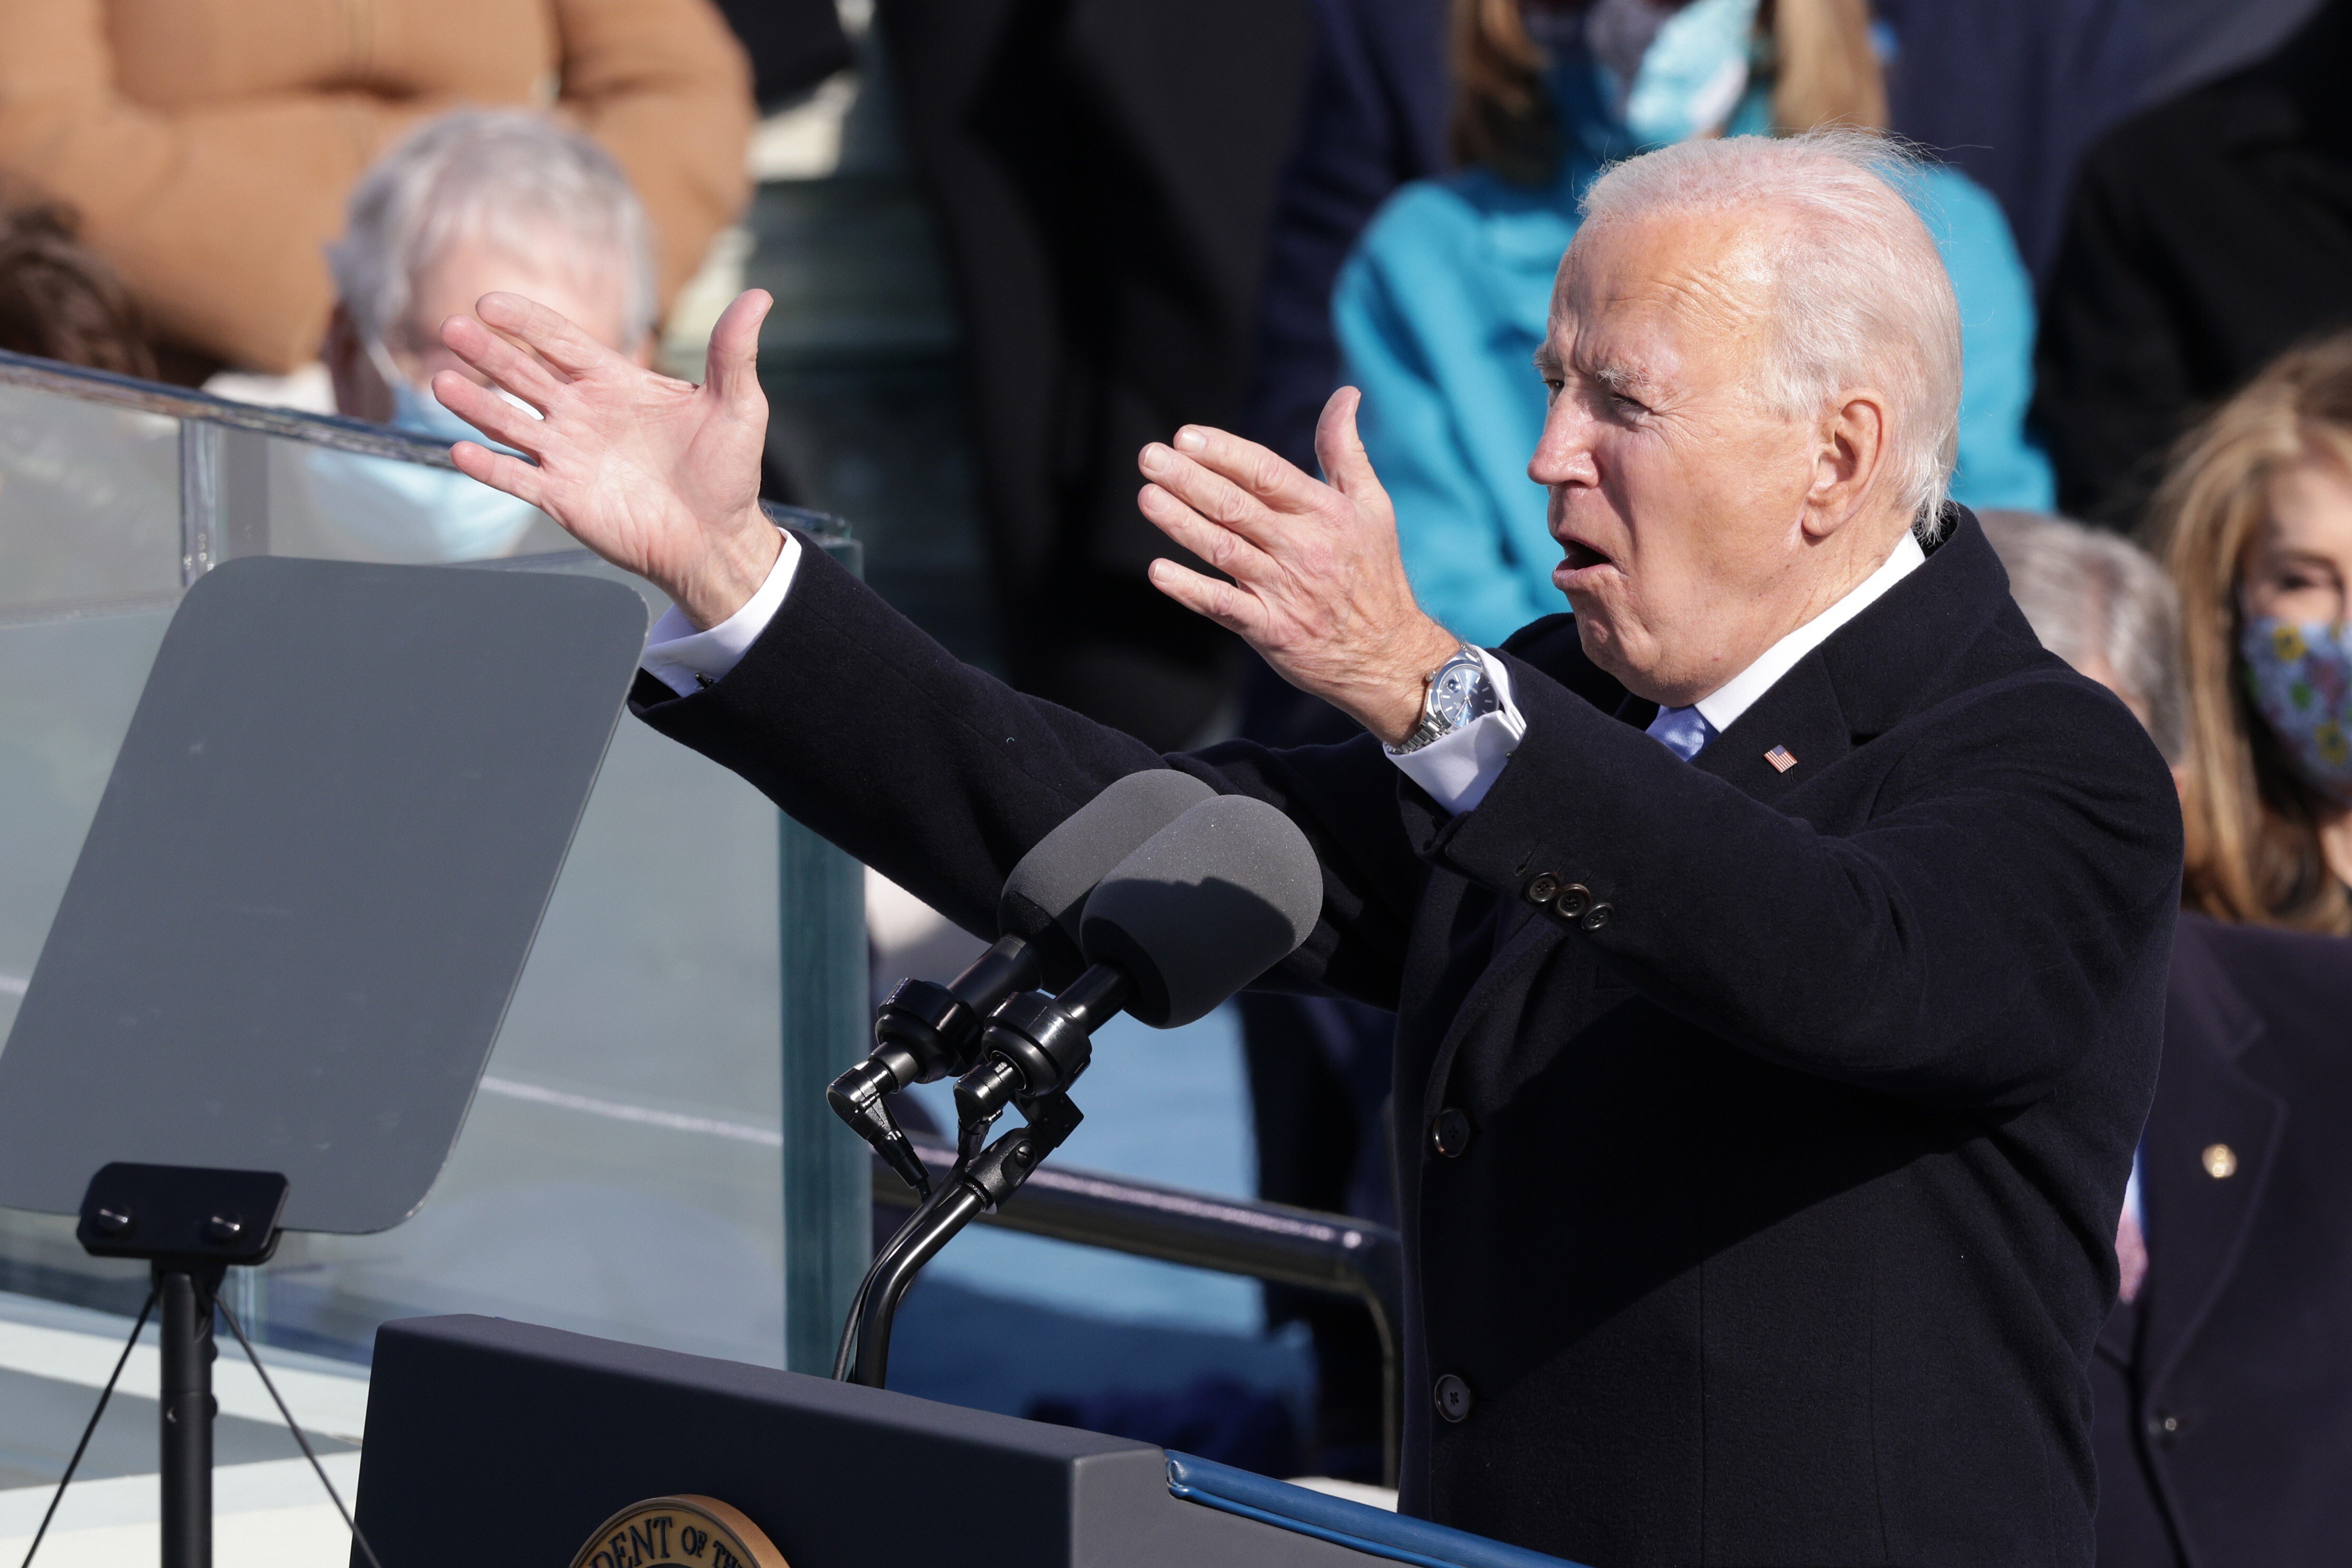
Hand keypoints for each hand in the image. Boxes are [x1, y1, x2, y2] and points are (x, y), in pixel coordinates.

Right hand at [433, 290, 780, 628]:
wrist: (718, 538)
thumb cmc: (729, 472)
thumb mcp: (739, 406)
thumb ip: (734, 352)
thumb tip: (759, 295)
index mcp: (615, 383)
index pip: (560, 342)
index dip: (525, 322)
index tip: (489, 302)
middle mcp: (582, 414)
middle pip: (524, 375)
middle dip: (487, 353)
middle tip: (451, 330)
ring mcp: (568, 456)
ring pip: (510, 423)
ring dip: (476, 404)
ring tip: (442, 383)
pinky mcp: (563, 498)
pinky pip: (517, 479)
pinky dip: (489, 468)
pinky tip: (459, 451)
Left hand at [1138, 388, 1457, 743]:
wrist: (1389, 656)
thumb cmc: (1375, 574)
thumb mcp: (1373, 506)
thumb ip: (1346, 450)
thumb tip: (1345, 395)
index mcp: (1325, 513)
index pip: (1266, 473)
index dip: (1225, 453)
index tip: (1187, 435)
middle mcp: (1303, 548)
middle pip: (1237, 506)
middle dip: (1190, 479)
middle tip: (1150, 457)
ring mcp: (1285, 591)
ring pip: (1224, 549)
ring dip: (1182, 523)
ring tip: (1147, 497)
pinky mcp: (1271, 630)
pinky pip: (1224, 606)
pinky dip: (1191, 589)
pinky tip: (1159, 570)